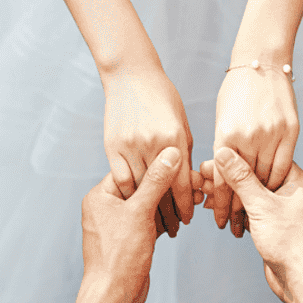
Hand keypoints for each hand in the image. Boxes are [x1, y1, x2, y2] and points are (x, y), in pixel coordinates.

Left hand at [82, 147, 205, 302]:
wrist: (114, 295)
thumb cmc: (119, 256)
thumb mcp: (140, 212)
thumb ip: (156, 181)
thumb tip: (171, 154)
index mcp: (100, 196)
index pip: (131, 170)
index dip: (156, 165)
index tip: (180, 160)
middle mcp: (106, 208)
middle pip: (141, 187)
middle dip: (167, 185)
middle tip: (192, 181)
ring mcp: (118, 225)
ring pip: (148, 206)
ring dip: (169, 204)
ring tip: (193, 198)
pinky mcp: (130, 240)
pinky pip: (149, 222)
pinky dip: (165, 220)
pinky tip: (183, 217)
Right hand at [103, 67, 196, 238]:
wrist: (131, 74)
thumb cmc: (162, 97)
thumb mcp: (182, 125)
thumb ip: (184, 154)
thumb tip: (189, 184)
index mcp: (176, 139)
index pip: (183, 183)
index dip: (186, 205)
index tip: (188, 219)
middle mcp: (154, 144)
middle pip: (161, 191)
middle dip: (168, 213)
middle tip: (173, 228)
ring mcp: (130, 145)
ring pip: (140, 189)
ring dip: (147, 208)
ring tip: (154, 220)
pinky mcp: (112, 146)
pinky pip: (120, 179)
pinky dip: (128, 193)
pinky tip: (134, 202)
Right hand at [200, 147, 302, 302]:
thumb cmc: (291, 243)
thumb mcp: (261, 206)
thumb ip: (241, 179)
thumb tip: (224, 153)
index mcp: (299, 182)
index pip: (265, 160)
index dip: (239, 159)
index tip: (214, 159)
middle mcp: (296, 195)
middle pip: (258, 179)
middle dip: (230, 180)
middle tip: (204, 178)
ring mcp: (288, 213)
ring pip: (256, 199)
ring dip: (232, 198)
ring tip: (206, 196)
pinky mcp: (280, 229)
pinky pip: (258, 215)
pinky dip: (240, 214)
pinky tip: (221, 214)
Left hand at [209, 65, 298, 236]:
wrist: (262, 63)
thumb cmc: (235, 91)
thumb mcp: (221, 120)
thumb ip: (222, 148)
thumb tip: (218, 177)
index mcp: (225, 135)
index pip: (223, 181)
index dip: (221, 205)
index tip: (220, 222)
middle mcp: (248, 137)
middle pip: (245, 185)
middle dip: (240, 208)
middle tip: (236, 225)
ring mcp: (272, 134)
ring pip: (266, 178)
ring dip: (260, 199)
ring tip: (254, 214)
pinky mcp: (291, 131)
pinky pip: (284, 165)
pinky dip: (277, 181)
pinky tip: (271, 192)